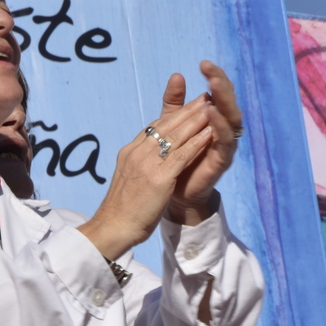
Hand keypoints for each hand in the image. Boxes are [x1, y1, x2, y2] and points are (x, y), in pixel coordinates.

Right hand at [77, 76, 215, 260]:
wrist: (114, 226)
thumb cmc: (122, 209)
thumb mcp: (130, 179)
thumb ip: (140, 164)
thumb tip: (150, 158)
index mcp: (130, 152)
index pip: (154, 128)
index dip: (172, 116)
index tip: (187, 106)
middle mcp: (137, 152)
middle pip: (165, 126)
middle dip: (186, 111)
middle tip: (203, 98)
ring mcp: (147, 164)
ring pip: (175, 136)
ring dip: (195, 121)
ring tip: (210, 108)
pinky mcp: (159, 178)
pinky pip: (181, 155)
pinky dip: (196, 142)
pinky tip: (209, 133)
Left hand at [165, 61, 242, 223]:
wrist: (173, 191)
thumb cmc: (176, 156)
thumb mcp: (172, 124)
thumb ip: (174, 103)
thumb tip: (177, 75)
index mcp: (212, 118)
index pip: (218, 93)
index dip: (214, 77)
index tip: (204, 63)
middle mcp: (223, 129)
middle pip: (228, 102)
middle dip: (221, 85)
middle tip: (211, 70)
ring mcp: (224, 144)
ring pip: (231, 119)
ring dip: (223, 102)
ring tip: (213, 87)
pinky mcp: (222, 160)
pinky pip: (225, 141)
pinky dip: (219, 126)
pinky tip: (211, 114)